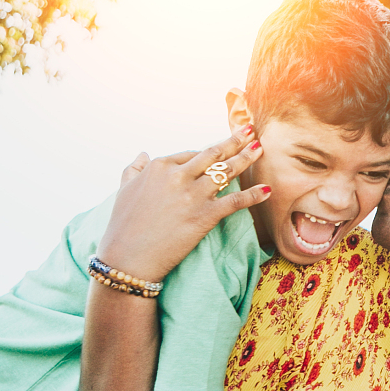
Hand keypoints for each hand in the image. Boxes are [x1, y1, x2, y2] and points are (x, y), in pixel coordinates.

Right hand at [98, 133, 270, 283]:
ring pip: (226, 172)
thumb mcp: (124, 190)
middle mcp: (178, 176)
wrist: (128, 259)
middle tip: (249, 131)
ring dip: (246, 158)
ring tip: (259, 148)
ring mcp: (193, 195)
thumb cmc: (122, 226)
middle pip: (213, 155)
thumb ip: (134, 169)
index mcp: (159, 166)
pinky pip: (235, 201)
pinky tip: (267, 189)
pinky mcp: (205, 215)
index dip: (208, 152)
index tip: (222, 146)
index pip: (191, 154)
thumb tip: (143, 154)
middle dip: (234, 141)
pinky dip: (253, 195)